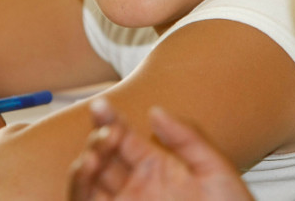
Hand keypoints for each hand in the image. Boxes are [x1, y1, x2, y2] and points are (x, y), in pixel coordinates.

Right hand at [69, 99, 253, 200]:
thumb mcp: (215, 170)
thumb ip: (186, 138)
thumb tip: (154, 111)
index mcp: (155, 167)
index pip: (124, 138)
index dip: (109, 120)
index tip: (102, 106)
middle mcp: (135, 185)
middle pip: (102, 156)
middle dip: (98, 139)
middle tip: (108, 134)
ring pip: (88, 182)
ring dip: (85, 165)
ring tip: (95, 154)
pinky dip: (79, 188)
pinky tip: (87, 170)